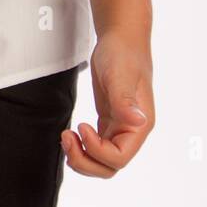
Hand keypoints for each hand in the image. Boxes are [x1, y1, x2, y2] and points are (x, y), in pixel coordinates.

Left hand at [60, 30, 153, 176]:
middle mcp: (132, 131)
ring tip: (66, 137)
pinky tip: (71, 134)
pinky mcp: (109, 122)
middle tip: (66, 138)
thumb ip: (125, 101)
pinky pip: (96, 147)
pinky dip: (82, 147)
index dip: (97, 150)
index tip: (82, 127)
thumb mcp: (120, 75)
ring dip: (81, 156)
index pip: (119, 157)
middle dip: (85, 160)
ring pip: (102, 161)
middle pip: (109, 166)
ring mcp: (120, 128)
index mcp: (141, 125)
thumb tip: (137, 122)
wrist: (120, 39)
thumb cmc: (123, 53)